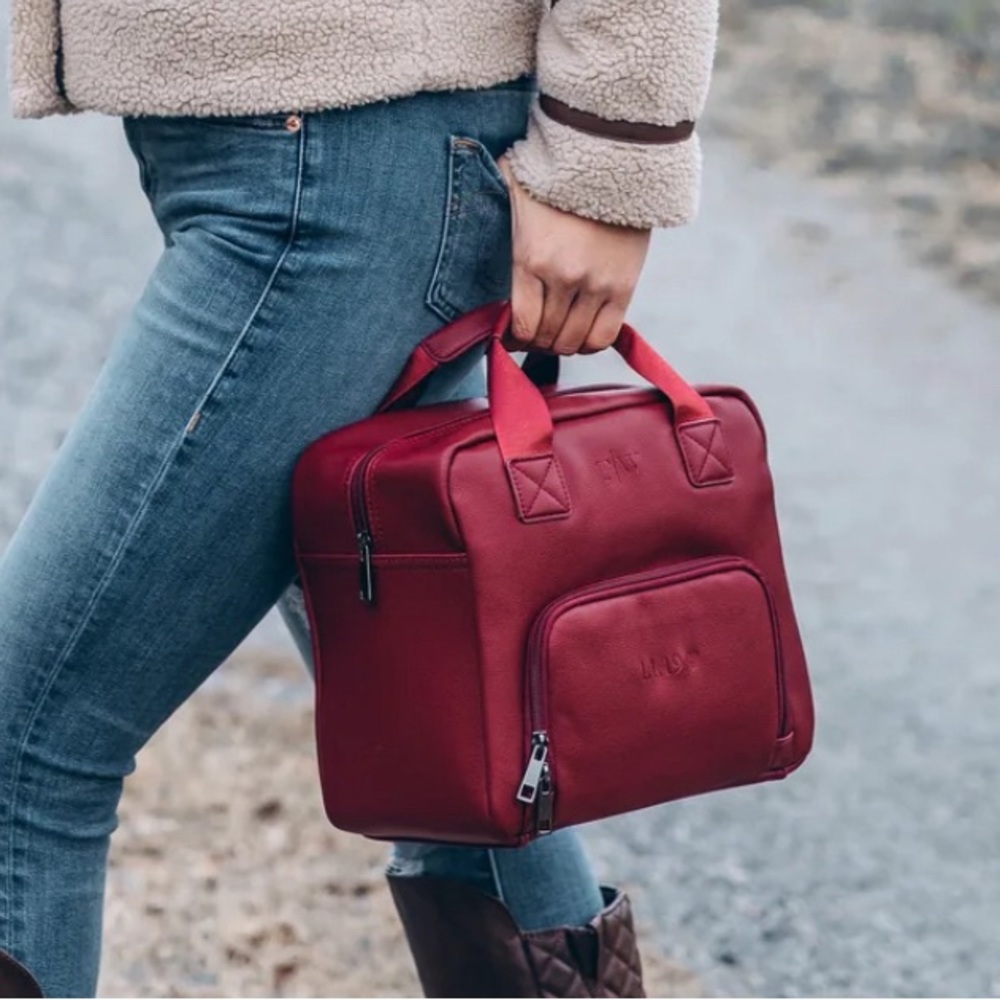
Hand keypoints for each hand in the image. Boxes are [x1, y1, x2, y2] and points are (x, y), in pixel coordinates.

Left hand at [497, 154, 650, 354]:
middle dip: (537, 343)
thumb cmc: (553, 173)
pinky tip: (582, 334)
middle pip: (547, 338)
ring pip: (574, 342)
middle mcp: (564, 277)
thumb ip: (485, 209)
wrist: (610, 154)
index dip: (514, 339)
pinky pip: (605, 336)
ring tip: (557, 332)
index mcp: (531, 259)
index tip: (512, 336)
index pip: (522, 325)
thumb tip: (443, 213)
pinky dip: (590, 343)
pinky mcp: (624, 286)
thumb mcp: (508, 189)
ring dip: (561, 344)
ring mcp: (596, 284)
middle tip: (535, 334)